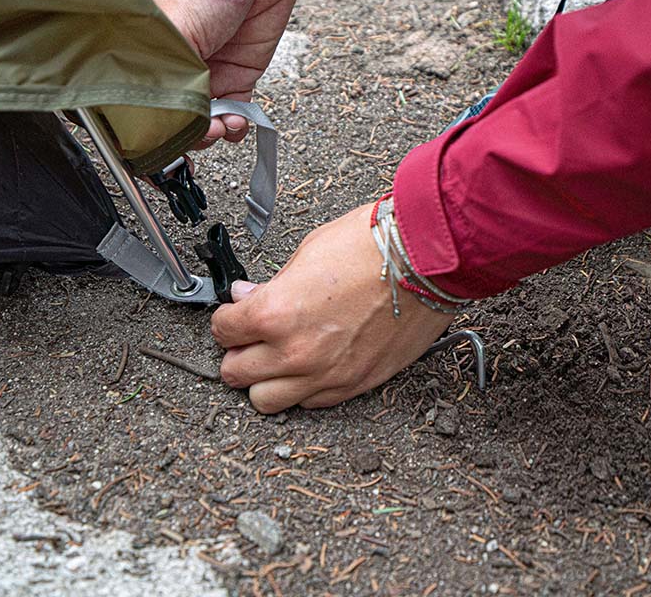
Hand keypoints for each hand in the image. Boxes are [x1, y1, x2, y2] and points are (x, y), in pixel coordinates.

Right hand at [151, 0, 311, 147]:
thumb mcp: (177, 27)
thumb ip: (167, 75)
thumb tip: (164, 119)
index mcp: (148, 54)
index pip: (142, 103)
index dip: (154, 125)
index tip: (168, 137)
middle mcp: (176, 67)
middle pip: (175, 118)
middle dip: (190, 133)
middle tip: (206, 130)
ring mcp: (209, 72)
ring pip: (206, 121)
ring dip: (217, 132)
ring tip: (227, 123)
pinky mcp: (240, 73)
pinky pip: (235, 112)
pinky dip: (238, 126)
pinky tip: (240, 123)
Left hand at [211, 203, 454, 412]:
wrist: (427, 259)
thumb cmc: (374, 246)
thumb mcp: (309, 251)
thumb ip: (273, 283)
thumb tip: (247, 295)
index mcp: (276, 313)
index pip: (223, 330)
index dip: (227, 317)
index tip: (235, 312)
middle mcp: (296, 352)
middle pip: (235, 372)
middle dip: (238, 351)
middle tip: (249, 337)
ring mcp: (325, 374)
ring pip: (266, 401)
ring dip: (263, 380)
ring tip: (275, 358)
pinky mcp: (354, 385)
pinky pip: (310, 403)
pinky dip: (301, 388)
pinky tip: (309, 365)